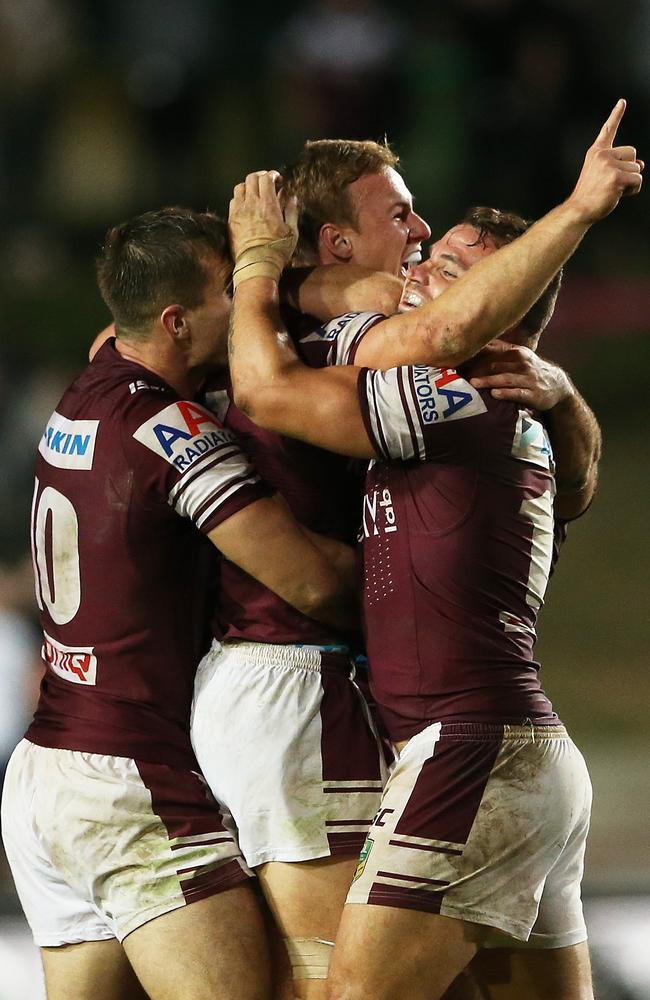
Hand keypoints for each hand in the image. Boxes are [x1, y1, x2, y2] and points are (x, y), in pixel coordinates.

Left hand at [229, 170, 297, 278]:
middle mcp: (251, 204)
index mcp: (268, 204)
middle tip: (266, 182)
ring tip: (254, 192)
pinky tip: (245, 205)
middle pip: (251, 178)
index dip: (272, 175)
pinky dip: (240, 198)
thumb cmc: (277, 251)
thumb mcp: (292, 232)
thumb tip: (292, 198)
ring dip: (248, 186)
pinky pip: (233, 201)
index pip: (266, 178)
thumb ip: (292, 212)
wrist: (257, 265)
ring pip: (239, 187)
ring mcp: (239, 211)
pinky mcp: (231, 220)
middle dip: (260, 176)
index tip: (278, 180)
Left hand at [469, 340, 572, 410]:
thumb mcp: (520, 357)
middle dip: (479, 369)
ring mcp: (529, 379)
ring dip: (489, 381)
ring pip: (506, 379)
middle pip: (497, 365)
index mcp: (518, 353)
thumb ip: (501, 352)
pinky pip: (517, 393)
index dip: (480, 350)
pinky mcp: (533, 394)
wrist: (558, 385)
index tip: (463, 352)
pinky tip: (494, 394)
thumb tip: (475, 345)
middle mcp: (524, 364)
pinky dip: (506, 393)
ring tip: (474, 383)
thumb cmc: (531, 371)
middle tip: (462, 372)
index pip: (496, 349)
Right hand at [567, 99, 642, 223]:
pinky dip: (633, 190)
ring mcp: (609, 165)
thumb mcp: (604, 175)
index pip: (608, 130)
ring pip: (637, 168)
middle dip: (629, 169)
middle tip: (611, 183)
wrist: (579, 210)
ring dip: (630, 182)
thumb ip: (621, 166)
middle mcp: (602, 155)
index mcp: (596, 152)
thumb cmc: (591, 196)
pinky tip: (618, 194)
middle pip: (632, 153)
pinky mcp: (616, 177)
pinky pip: (638, 179)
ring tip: (612, 190)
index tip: (622, 102)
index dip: (616, 115)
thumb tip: (641, 164)